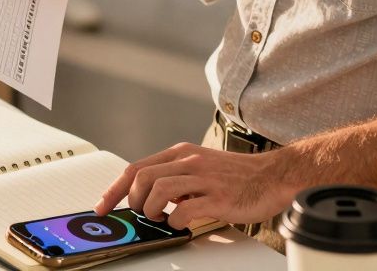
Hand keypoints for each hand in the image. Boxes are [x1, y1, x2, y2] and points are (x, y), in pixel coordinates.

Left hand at [94, 143, 298, 230]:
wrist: (273, 176)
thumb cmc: (238, 175)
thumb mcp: (200, 166)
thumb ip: (176, 176)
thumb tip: (148, 195)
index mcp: (182, 153)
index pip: (136, 167)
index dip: (115, 189)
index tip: (103, 205)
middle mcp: (190, 162)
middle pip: (141, 177)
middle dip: (132, 200)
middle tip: (140, 213)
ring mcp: (203, 178)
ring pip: (157, 190)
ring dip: (151, 209)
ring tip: (160, 217)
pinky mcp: (218, 197)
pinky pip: (184, 209)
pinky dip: (175, 220)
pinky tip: (181, 223)